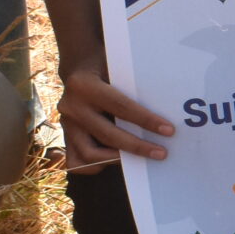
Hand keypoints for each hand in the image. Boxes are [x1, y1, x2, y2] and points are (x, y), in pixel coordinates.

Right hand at [58, 58, 174, 166]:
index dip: (146, 121)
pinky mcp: (65, 137)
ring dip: (118, 159)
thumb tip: (163, 110)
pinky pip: (77, 162)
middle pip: (108, 135)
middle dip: (138, 146)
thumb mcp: (116, 67)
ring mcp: (66, 124)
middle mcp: (71, 106)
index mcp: (85, 85)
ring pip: (90, 154)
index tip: (169, 131)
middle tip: (161, 153)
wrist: (78, 69)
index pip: (121, 107)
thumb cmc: (105, 67)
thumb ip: (131, 86)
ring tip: (140, 159)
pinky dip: (96, 165)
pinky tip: (115, 159)